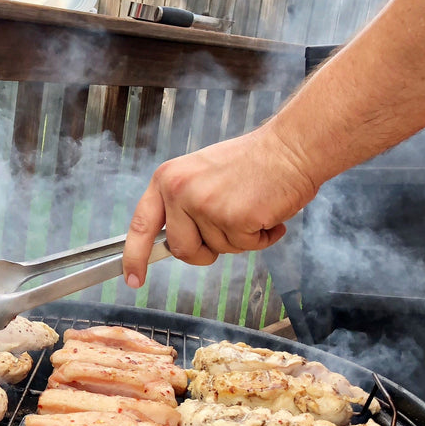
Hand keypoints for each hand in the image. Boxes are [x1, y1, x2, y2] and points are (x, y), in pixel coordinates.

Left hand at [122, 125, 319, 287]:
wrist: (292, 146)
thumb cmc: (251, 162)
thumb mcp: (199, 175)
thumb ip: (181, 207)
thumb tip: (173, 244)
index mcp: (167, 179)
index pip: (141, 225)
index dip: (135, 257)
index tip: (133, 279)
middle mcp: (180, 191)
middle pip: (182, 250)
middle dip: (205, 251)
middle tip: (229, 228)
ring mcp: (206, 205)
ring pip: (218, 249)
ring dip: (241, 238)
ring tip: (252, 206)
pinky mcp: (235, 218)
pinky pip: (246, 246)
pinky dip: (263, 237)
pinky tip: (268, 213)